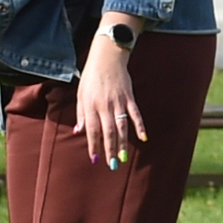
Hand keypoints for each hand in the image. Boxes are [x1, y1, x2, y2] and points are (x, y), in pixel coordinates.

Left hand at [78, 31, 146, 167]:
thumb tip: (78, 131)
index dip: (94, 145)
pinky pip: (135, 114)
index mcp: (91, 105)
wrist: (106, 58)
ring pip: (121, 126)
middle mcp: (104, 106)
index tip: (94, 159)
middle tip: (112, 165)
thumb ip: (81, 114)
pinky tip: (143, 138)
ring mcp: (118, 102)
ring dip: (123, 143)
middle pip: (108, 132)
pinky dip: (140, 126)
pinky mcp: (129, 98)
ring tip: (124, 157)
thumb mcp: (81, 94)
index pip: (92, 130)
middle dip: (110, 149)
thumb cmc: (91, 77)